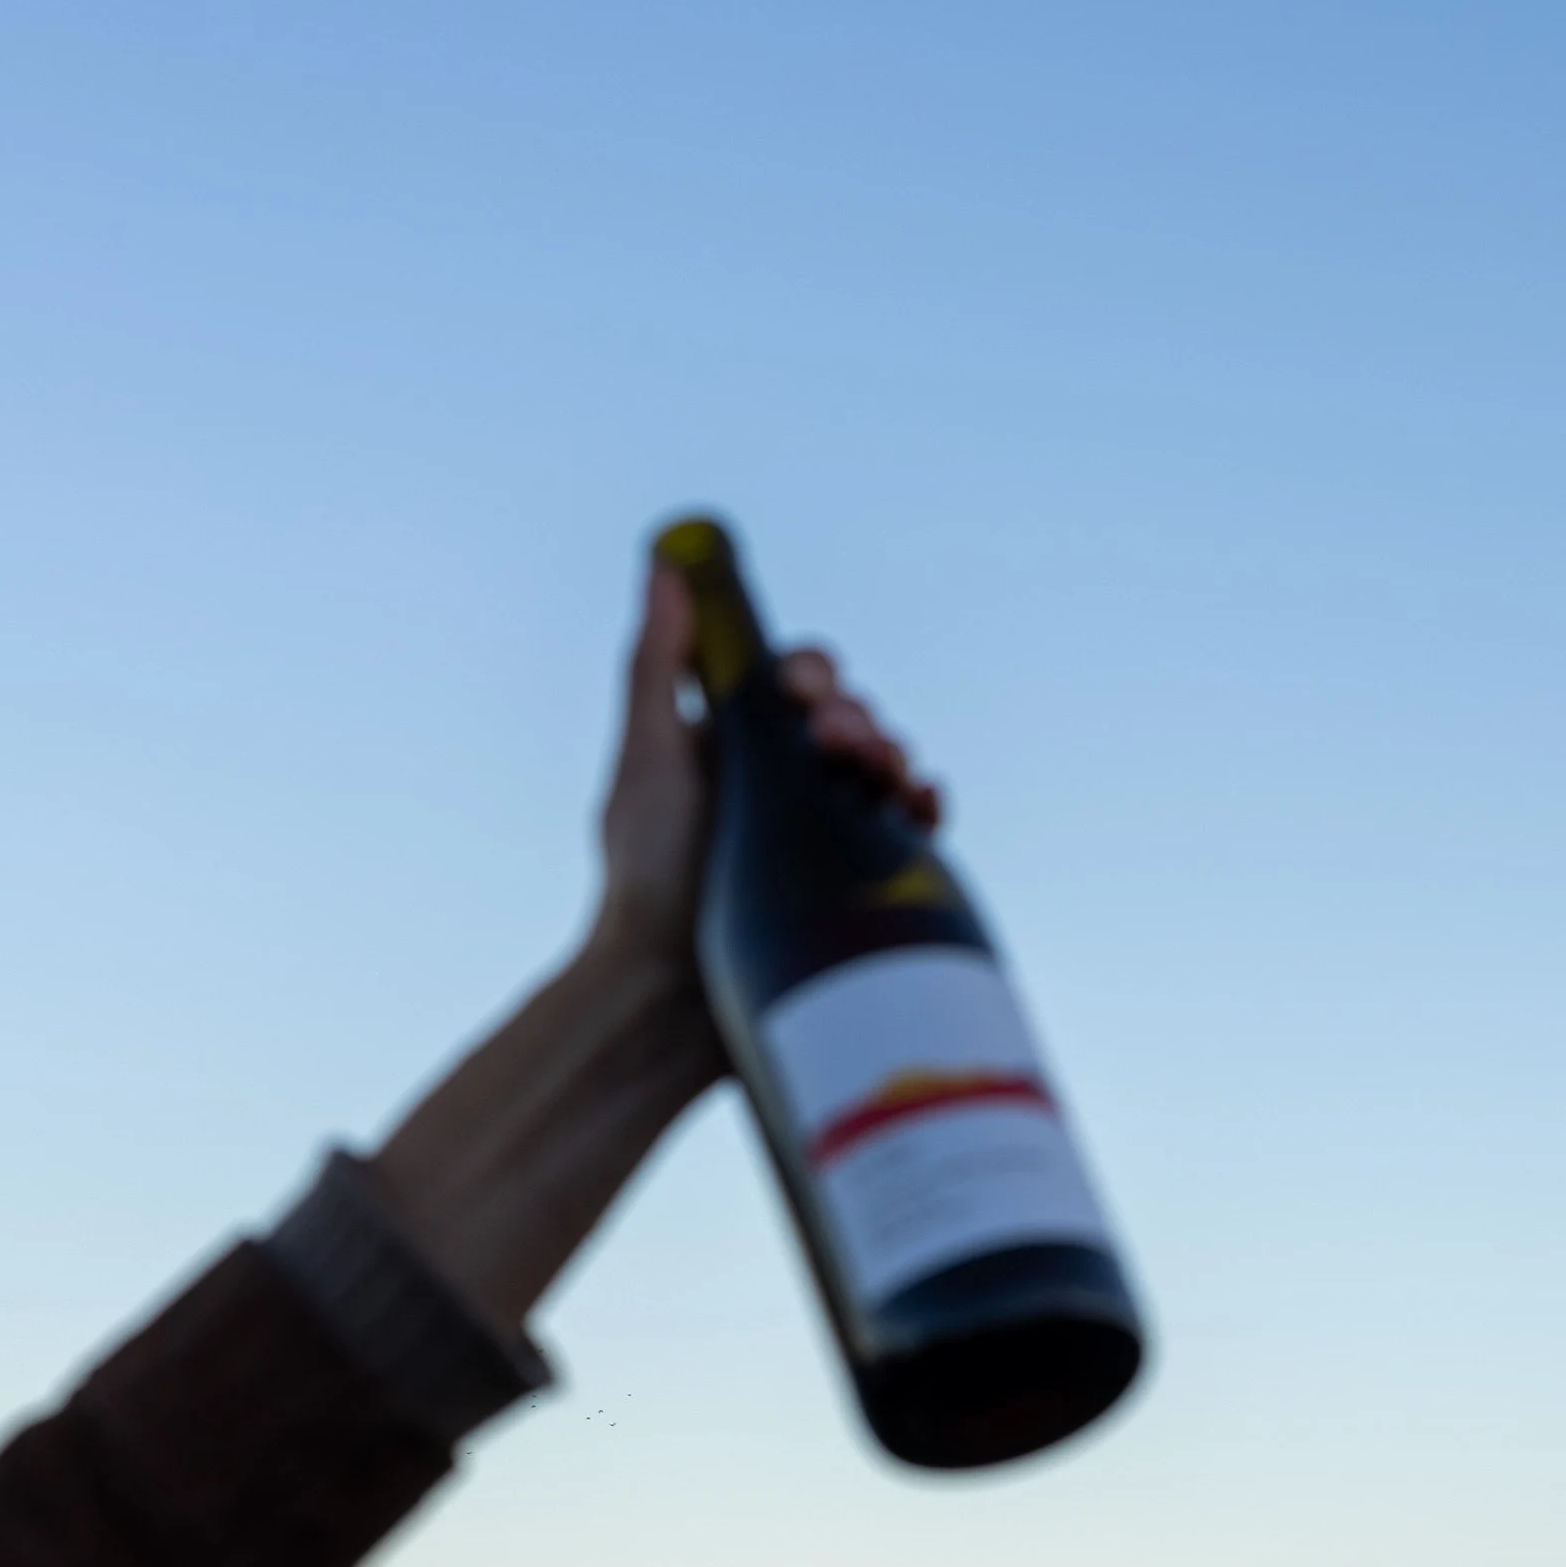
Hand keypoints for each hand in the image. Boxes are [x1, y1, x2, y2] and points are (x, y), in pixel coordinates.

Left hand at [593, 563, 943, 975]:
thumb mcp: (647, 761)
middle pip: (848, 721)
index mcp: (730, 745)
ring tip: (878, 780)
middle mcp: (777, 785)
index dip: (812, 677)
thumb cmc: (644, 883)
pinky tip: (921, 807)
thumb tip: (665, 564)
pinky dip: (921, 809)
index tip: (805, 696)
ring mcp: (818, 837)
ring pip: (882, 771)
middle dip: (855, 720)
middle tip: (840, 747)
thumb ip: (656, 664)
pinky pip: (906, 833)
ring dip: (891, 757)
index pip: (793, 684)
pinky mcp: (851, 886)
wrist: (670, 1002)